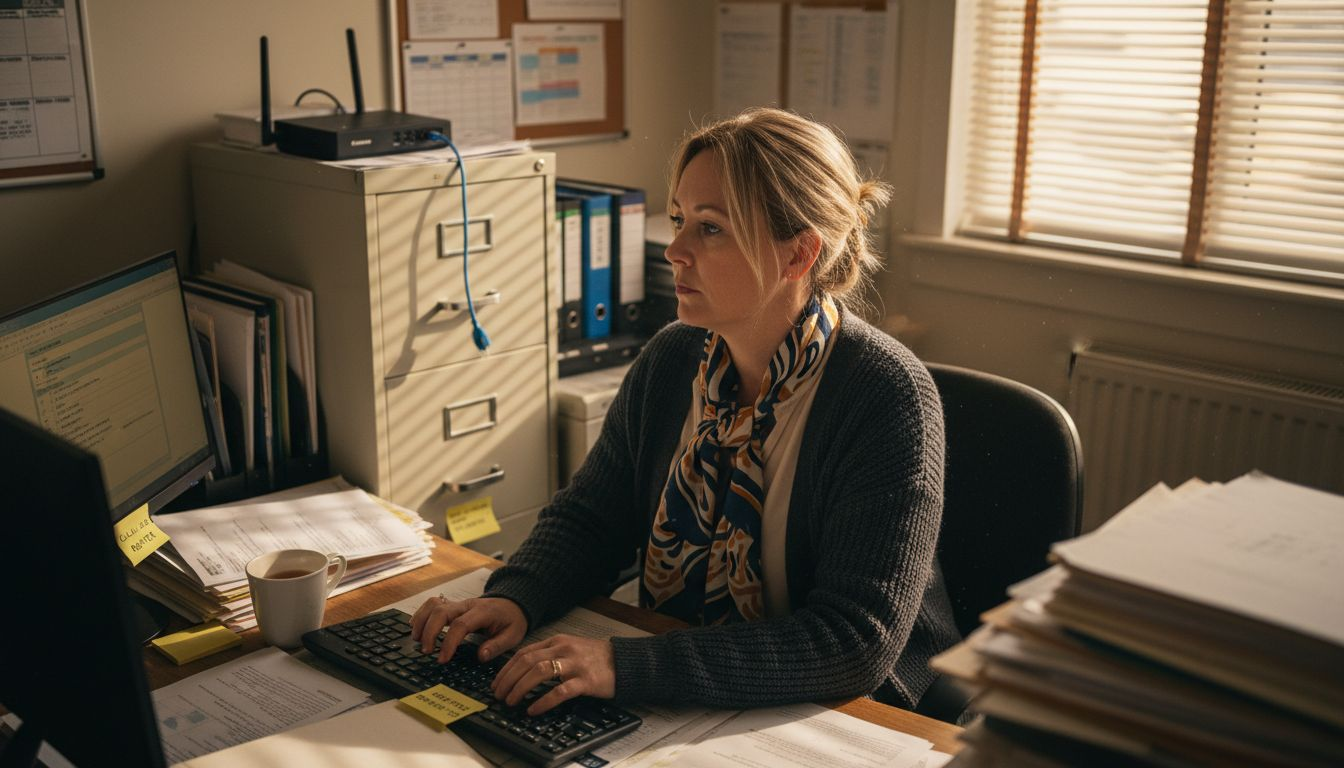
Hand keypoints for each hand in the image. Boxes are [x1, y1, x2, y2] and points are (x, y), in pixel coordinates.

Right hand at [409, 595, 527, 663]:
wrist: (512, 604)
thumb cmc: (511, 620)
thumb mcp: (513, 635)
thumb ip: (498, 646)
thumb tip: (481, 656)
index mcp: (483, 612)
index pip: (460, 625)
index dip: (449, 642)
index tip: (442, 659)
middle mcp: (468, 605)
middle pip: (441, 611)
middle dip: (430, 631)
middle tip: (426, 651)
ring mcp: (459, 603)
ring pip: (434, 605)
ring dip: (422, 621)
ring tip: (417, 640)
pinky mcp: (453, 605)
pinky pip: (432, 604)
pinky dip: (421, 614)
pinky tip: (414, 627)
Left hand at [492, 634, 615, 715]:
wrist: (624, 662)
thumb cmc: (595, 658)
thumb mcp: (569, 648)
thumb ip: (548, 654)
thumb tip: (522, 669)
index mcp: (557, 641)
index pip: (524, 652)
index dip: (506, 669)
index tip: (497, 683)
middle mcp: (564, 649)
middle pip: (527, 662)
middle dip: (508, 680)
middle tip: (499, 695)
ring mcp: (575, 664)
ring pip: (539, 672)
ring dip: (521, 688)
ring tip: (512, 701)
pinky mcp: (585, 681)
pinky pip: (560, 691)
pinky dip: (543, 701)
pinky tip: (533, 709)